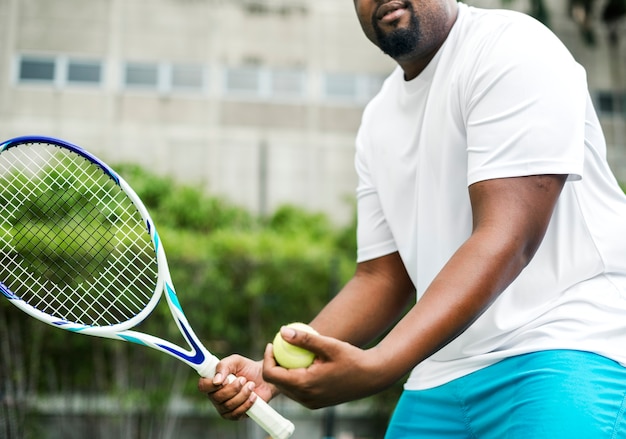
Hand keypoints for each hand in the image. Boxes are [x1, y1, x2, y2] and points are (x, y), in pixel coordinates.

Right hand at [198, 354, 277, 419]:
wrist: (264, 378)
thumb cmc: (248, 369)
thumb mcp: (235, 361)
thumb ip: (223, 366)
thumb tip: (216, 380)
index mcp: (212, 382)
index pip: (202, 386)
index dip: (212, 384)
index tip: (226, 379)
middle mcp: (215, 396)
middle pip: (217, 397)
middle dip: (233, 388)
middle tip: (243, 379)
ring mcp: (224, 407)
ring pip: (228, 406)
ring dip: (243, 394)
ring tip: (251, 385)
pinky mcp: (235, 415)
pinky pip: (237, 413)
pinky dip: (247, 403)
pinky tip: (253, 396)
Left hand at [262, 326, 386, 408]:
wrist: (372, 377)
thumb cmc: (352, 358)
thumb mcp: (329, 345)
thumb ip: (304, 339)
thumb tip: (282, 331)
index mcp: (304, 385)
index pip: (271, 375)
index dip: (267, 358)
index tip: (273, 342)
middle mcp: (305, 398)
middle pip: (277, 382)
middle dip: (274, 364)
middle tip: (279, 345)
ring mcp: (311, 403)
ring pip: (286, 388)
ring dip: (284, 371)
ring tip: (291, 352)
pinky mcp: (316, 403)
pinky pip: (298, 390)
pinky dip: (295, 377)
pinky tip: (303, 362)